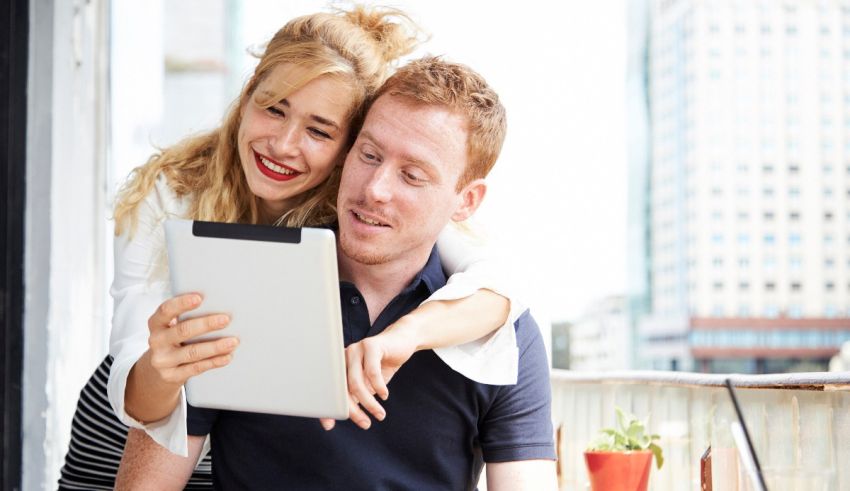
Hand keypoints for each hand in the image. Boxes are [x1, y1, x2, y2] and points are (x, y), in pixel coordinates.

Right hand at [126, 293, 238, 422]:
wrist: (158, 369)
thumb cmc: (174, 339)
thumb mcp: (172, 326)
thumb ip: (187, 316)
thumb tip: (219, 306)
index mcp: (156, 323)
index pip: (166, 310)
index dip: (181, 303)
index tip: (200, 298)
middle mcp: (156, 341)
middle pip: (182, 331)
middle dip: (206, 324)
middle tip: (226, 319)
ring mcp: (162, 360)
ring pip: (192, 352)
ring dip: (215, 346)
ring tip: (233, 341)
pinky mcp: (171, 376)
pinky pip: (196, 368)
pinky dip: (214, 362)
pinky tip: (227, 356)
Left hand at [319, 323, 418, 430]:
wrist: (402, 342)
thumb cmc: (382, 365)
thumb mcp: (367, 384)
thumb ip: (356, 396)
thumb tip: (345, 416)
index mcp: (339, 366)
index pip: (329, 390)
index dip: (327, 408)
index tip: (329, 426)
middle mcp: (343, 357)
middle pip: (342, 389)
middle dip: (353, 411)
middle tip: (366, 424)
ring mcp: (356, 349)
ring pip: (356, 383)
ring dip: (369, 403)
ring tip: (380, 414)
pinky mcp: (371, 345)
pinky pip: (372, 372)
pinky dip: (378, 387)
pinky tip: (384, 395)